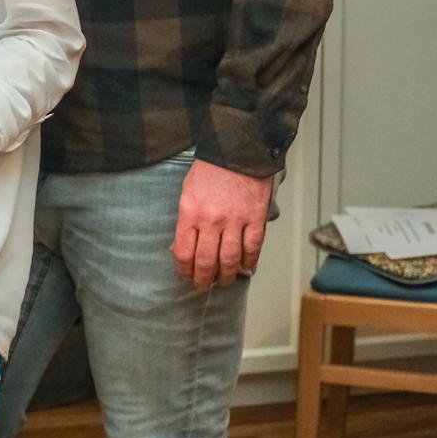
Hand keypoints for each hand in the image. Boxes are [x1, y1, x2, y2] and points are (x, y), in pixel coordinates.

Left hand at [172, 159, 272, 288]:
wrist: (236, 152)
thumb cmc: (209, 171)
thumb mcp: (187, 192)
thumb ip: (186, 220)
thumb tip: (182, 246)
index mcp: (190, 213)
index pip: (183, 251)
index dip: (184, 269)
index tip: (185, 276)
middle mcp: (211, 221)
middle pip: (206, 261)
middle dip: (203, 278)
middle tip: (202, 285)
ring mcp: (235, 221)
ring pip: (229, 259)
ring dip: (226, 276)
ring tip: (222, 282)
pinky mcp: (255, 220)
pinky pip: (252, 249)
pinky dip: (249, 262)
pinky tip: (244, 269)